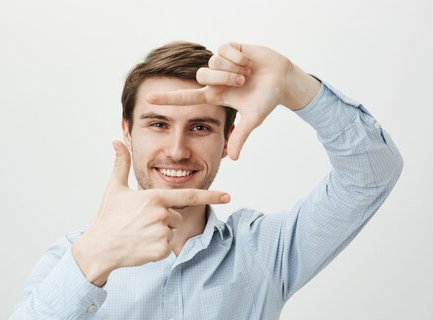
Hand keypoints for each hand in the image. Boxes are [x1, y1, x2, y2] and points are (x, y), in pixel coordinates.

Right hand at [72, 141, 230, 286]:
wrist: (100, 248)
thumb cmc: (108, 217)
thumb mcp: (115, 189)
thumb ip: (121, 164)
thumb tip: (116, 141)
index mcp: (154, 197)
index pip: (188, 195)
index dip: (210, 195)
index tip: (227, 196)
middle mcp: (161, 214)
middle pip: (176, 216)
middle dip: (162, 219)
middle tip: (140, 223)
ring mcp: (162, 234)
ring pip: (172, 231)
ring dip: (160, 233)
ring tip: (139, 233)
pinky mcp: (161, 251)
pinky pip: (168, 247)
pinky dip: (157, 248)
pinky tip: (141, 246)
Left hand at [146, 42, 320, 159]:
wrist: (283, 79)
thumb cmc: (267, 99)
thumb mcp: (253, 119)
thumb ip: (240, 137)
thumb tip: (233, 158)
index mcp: (214, 95)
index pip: (186, 97)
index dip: (168, 98)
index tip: (148, 99)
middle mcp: (214, 79)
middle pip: (202, 74)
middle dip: (225, 78)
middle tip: (244, 82)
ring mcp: (221, 63)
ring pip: (214, 61)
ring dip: (234, 68)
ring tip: (248, 72)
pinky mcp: (230, 48)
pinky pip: (225, 49)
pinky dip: (239, 56)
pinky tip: (248, 60)